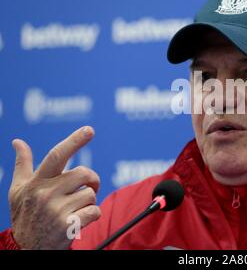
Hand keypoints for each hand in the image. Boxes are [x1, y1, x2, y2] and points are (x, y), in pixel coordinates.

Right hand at [8, 126, 100, 249]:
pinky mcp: (68, 226)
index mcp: (36, 182)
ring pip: (91, 194)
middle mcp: (45, 194)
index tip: (89, 130)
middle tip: (88, 187)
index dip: (74, 141)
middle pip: (84, 173)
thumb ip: (23, 165)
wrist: (26, 250)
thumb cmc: (25, 215)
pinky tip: (79, 220)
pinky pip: (95, 211)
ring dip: (89, 201)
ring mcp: (56, 210)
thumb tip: (18, 142)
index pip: (56, 156)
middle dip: (91, 180)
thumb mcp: (18, 191)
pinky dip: (93, 215)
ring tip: (75, 209)